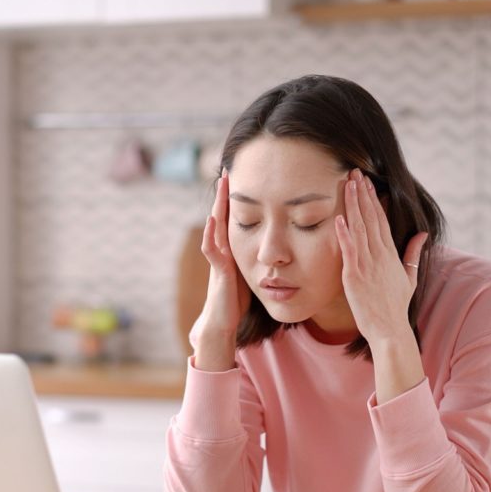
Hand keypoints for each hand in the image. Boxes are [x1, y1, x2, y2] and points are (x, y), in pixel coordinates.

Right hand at [194, 170, 250, 370]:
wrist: (223, 322)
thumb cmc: (238, 300)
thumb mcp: (252, 272)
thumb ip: (260, 258)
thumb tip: (280, 247)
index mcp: (233, 248)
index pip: (236, 218)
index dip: (239, 198)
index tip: (244, 176)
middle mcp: (224, 250)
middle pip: (224, 215)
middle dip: (226, 194)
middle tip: (228, 169)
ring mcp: (219, 259)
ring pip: (216, 226)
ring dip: (218, 205)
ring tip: (222, 184)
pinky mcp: (218, 271)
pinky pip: (211, 249)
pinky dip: (210, 233)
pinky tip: (212, 218)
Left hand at [335, 169, 427, 346]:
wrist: (390, 329)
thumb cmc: (396, 306)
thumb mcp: (410, 277)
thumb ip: (413, 253)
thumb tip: (422, 234)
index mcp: (391, 254)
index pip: (381, 220)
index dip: (374, 200)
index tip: (367, 183)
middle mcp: (379, 256)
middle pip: (370, 218)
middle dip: (362, 194)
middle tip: (355, 172)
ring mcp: (366, 265)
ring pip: (359, 229)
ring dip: (353, 205)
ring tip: (348, 184)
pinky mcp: (354, 276)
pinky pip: (349, 251)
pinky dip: (344, 234)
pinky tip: (339, 218)